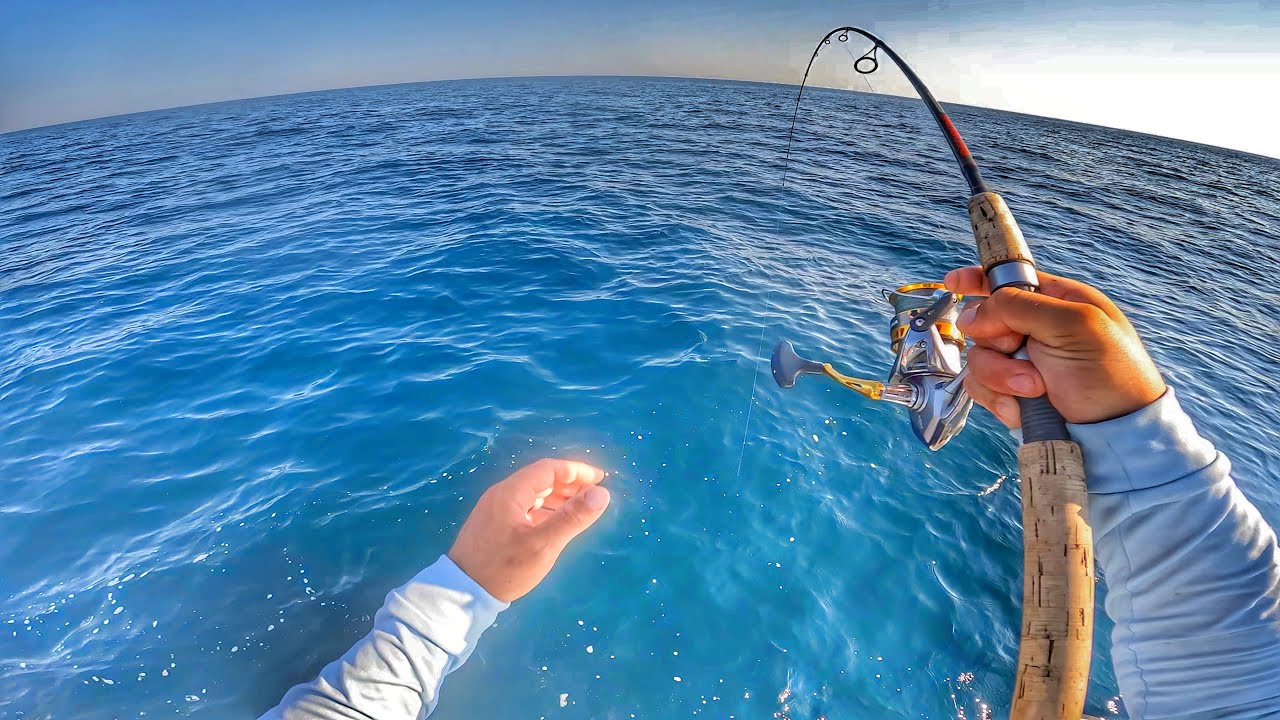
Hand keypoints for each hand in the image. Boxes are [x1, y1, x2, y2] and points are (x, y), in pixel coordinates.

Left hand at [448, 458, 610, 601]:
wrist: (462, 593)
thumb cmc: (504, 568)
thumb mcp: (543, 545)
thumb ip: (572, 517)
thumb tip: (602, 493)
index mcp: (511, 492)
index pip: (548, 469)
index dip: (576, 471)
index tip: (600, 479)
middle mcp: (501, 495)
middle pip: (540, 479)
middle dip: (569, 484)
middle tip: (593, 495)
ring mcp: (495, 510)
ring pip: (532, 494)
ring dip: (558, 497)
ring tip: (580, 509)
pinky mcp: (493, 525)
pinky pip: (524, 508)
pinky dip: (545, 510)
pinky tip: (556, 523)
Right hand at [944, 266, 1165, 427]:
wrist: (1117, 432)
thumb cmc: (1109, 372)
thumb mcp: (1072, 324)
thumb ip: (1019, 306)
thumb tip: (972, 314)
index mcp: (1054, 300)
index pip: (1008, 280)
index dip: (977, 280)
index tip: (952, 283)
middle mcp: (1034, 329)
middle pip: (983, 323)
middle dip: (996, 343)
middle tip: (1018, 352)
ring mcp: (1021, 363)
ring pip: (978, 358)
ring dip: (1001, 376)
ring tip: (1035, 389)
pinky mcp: (1012, 393)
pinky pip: (982, 388)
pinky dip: (999, 399)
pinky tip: (1023, 408)